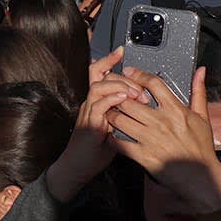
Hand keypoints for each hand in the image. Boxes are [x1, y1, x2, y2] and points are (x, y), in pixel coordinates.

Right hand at [45, 48, 134, 201]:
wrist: (77, 168)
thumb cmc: (94, 152)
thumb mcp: (112, 129)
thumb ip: (122, 115)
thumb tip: (143, 107)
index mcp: (96, 103)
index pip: (99, 74)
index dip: (108, 60)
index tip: (120, 51)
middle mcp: (90, 104)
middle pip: (99, 76)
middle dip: (122, 76)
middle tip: (139, 85)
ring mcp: (88, 113)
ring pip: (99, 87)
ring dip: (118, 86)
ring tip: (134, 92)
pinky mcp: (88, 125)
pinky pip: (98, 106)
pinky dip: (111, 100)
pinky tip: (123, 99)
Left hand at [98, 67, 220, 214]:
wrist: (200, 177)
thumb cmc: (201, 148)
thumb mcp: (203, 117)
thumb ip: (198, 92)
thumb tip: (200, 71)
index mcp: (175, 110)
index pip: (153, 84)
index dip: (138, 75)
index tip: (129, 72)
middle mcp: (161, 122)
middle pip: (129, 100)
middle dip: (118, 96)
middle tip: (113, 95)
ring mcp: (150, 139)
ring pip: (120, 119)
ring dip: (112, 115)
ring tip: (111, 113)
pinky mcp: (143, 155)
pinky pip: (120, 142)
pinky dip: (112, 137)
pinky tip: (112, 134)